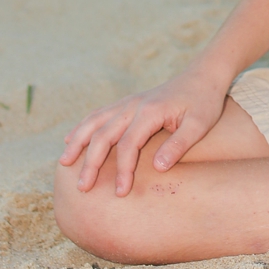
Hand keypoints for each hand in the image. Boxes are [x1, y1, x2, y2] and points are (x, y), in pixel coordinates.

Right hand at [59, 69, 227, 196]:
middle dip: (91, 162)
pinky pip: (99, 114)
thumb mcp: (199, 125)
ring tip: (64, 163)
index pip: (128, 145)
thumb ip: (178, 144)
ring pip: (94, 122)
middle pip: (103, 135)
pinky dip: (82, 127)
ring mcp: (128, 102)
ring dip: (78, 142)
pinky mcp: (127, 102)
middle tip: (82, 188)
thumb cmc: (203, 102)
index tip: (120, 193)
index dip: (123, 170)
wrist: (202, 76)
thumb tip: (157, 168)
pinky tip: (70, 139)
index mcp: (150, 111)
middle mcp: (133, 105)